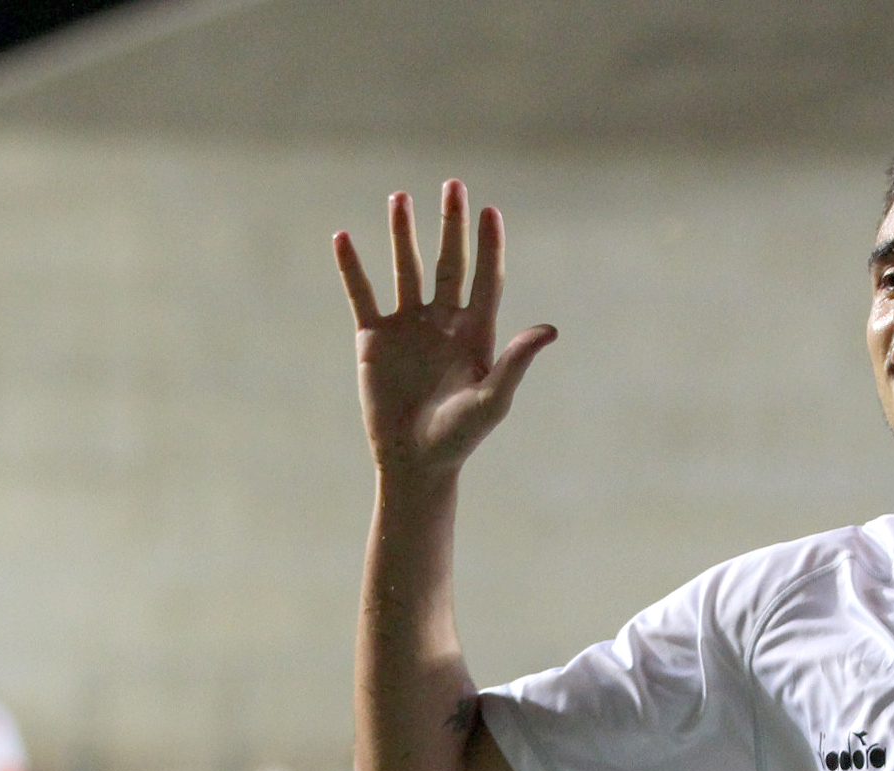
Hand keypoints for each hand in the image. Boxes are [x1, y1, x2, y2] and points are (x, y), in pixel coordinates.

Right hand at [334, 181, 556, 476]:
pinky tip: (344, 238)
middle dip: (450, 225)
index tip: (490, 211)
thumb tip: (550, 330)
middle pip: (448, 263)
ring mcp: (408, 327)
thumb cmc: (459, 437)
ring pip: (405, 269)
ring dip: (403, 234)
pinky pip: (362, 295)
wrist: (414, 463)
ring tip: (400, 197)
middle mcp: (443, 322)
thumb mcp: (493, 400)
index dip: (489, 246)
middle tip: (453, 185)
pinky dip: (352, 268)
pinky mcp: (373, 339)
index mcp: (476, 333)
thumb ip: (516, 362)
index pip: (486, 278)